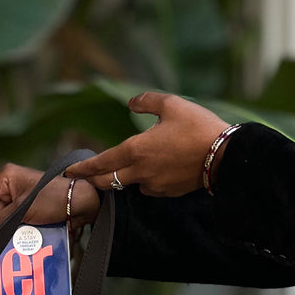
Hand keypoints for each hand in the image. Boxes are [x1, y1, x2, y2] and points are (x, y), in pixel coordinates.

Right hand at [0, 163, 99, 238]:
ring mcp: (23, 200)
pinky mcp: (33, 212)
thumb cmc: (52, 198)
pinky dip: (16, 235)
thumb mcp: (21, 210)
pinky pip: (18, 225)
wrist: (82, 203)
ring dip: (3, 236)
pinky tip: (11, 248)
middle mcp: (12, 188)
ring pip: (6, 222)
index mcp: (6, 179)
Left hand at [64, 92, 230, 196]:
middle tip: (85, 175)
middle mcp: (140, 172)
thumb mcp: (172, 105)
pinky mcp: (165, 193)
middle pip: (106, 181)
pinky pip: (147, 188)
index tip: (68, 172)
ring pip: (128, 184)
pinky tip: (154, 170)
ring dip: (122, 178)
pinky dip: (144, 180)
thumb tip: (131, 102)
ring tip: (124, 168)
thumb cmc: (198, 127)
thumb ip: (147, 101)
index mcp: (136, 150)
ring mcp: (152, 185)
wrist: (226, 156)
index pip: (100, 163)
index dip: (83, 168)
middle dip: (94, 178)